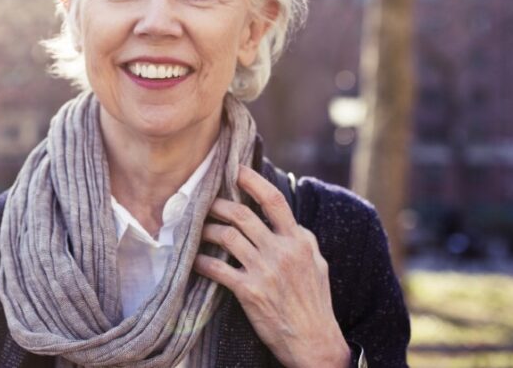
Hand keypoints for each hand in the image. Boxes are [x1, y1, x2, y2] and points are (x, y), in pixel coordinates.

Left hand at [193, 165, 350, 367]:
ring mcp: (265, 270)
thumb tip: (287, 219)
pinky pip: (217, 268)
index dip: (253, 180)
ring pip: (227, 236)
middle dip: (219, 204)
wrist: (315, 342)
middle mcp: (282, 251)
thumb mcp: (317, 264)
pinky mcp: (250, 291)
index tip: (236, 169)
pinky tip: (195, 260)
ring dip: (207, 230)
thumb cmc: (316, 304)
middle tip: (205, 202)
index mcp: (299, 240)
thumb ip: (301, 239)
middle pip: (242, 215)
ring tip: (199, 230)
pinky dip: (202, 261)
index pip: (274, 201)